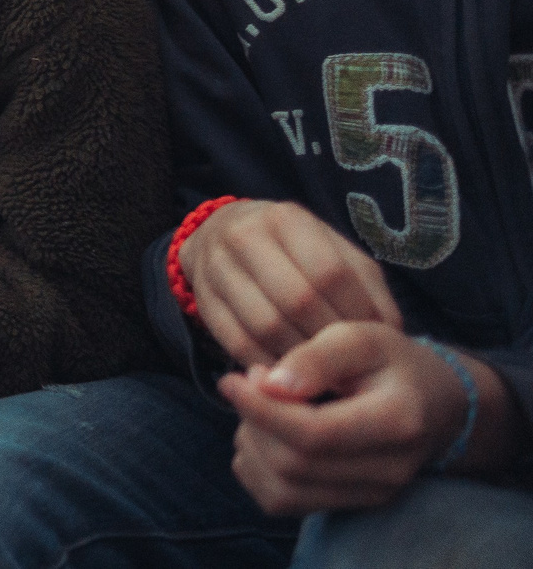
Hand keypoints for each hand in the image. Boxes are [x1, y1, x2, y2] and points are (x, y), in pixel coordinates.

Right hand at [182, 198, 402, 368]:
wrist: (221, 235)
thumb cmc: (293, 249)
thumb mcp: (334, 250)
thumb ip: (366, 285)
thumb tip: (390, 332)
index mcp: (287, 219)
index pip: (330, 273)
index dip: (355, 314)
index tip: (371, 343)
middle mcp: (245, 236)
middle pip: (297, 300)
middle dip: (328, 339)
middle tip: (349, 365)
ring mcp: (216, 267)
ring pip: (266, 325)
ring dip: (300, 357)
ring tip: (323, 372)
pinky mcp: (201, 300)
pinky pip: (237, 342)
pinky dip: (268, 363)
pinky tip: (290, 371)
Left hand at [219, 322, 481, 514]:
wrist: (436, 403)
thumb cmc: (392, 362)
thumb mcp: (361, 338)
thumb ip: (316, 357)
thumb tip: (269, 384)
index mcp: (397, 422)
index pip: (314, 434)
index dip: (261, 410)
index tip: (230, 380)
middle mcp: (389, 470)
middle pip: (293, 465)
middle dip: (254, 422)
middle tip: (251, 383)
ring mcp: (372, 494)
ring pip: (282, 490)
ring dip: (252, 446)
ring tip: (259, 407)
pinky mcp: (350, 504)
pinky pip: (281, 503)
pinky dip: (256, 470)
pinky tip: (264, 434)